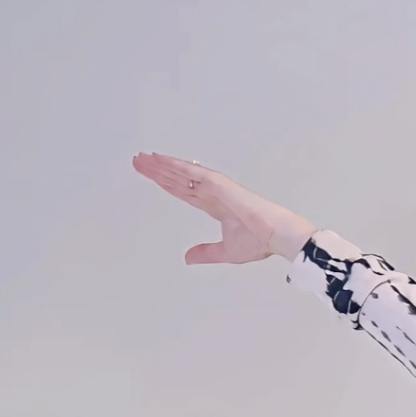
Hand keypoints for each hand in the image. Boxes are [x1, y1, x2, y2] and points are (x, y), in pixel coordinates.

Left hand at [132, 152, 314, 264]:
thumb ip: (206, 252)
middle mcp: (213, 193)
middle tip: (139, 162)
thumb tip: (187, 258)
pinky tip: (160, 160)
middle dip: (158, 171)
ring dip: (162, 164)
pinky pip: (192, 171)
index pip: (184, 192)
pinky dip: (175, 165)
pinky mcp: (219, 183)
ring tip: (142, 158)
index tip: (151, 177)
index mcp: (215, 206)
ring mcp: (215, 186)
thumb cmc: (260, 241)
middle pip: (178, 179)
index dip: (166, 184)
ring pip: (181, 172)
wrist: (277, 236)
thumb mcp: (225, 251)